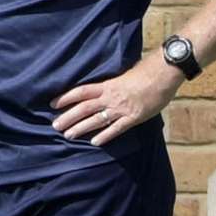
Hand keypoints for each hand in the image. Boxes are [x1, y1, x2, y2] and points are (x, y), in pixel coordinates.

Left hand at [51, 57, 181, 146]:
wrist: (163, 74)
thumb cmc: (146, 73)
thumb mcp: (125, 76)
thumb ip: (113, 85)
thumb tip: (105, 89)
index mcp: (108, 85)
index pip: (81, 91)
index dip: (66, 98)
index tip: (52, 104)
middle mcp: (111, 97)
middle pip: (84, 108)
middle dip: (68, 117)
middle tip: (55, 126)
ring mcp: (121, 108)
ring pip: (96, 119)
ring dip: (81, 128)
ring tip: (68, 135)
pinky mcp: (133, 117)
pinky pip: (116, 128)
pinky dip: (105, 136)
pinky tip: (95, 142)